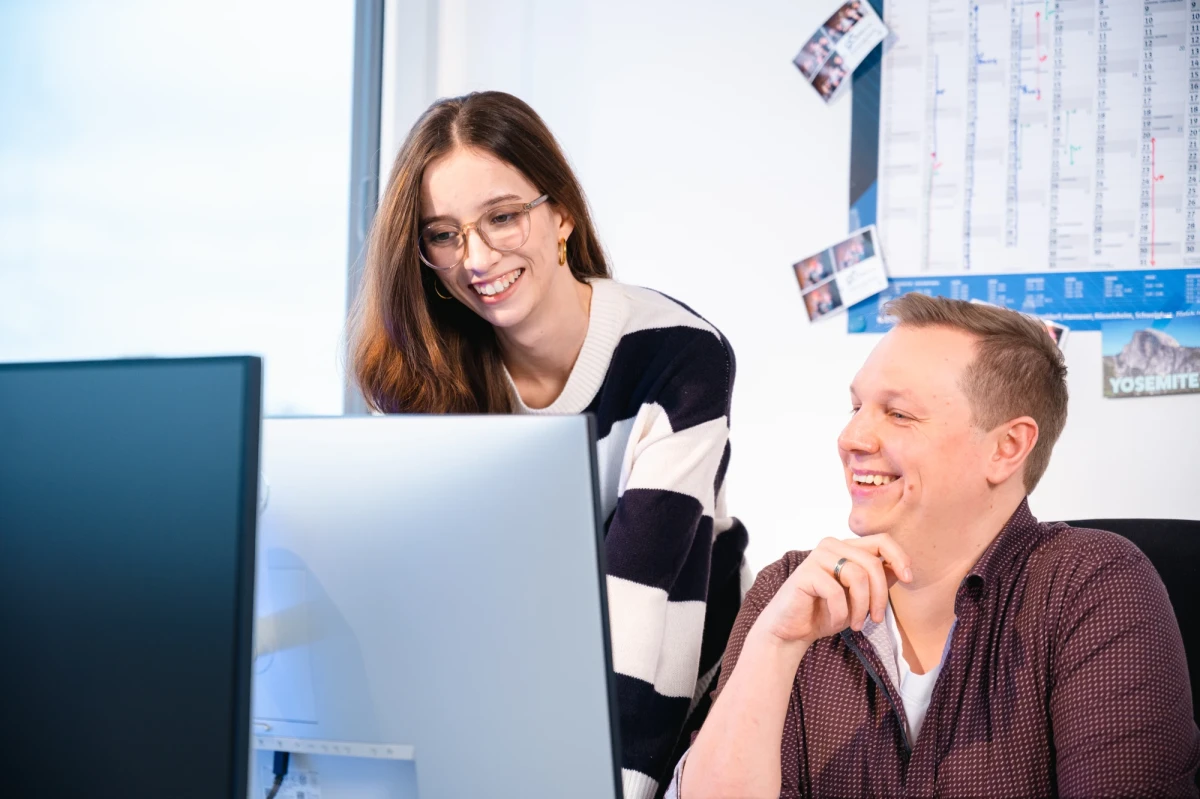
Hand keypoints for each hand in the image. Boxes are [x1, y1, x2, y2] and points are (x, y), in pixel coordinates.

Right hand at [755, 534, 912, 646]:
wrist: (792, 630)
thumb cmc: (825, 612)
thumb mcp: (859, 597)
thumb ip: (876, 580)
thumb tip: (900, 569)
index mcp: (846, 548)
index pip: (881, 540)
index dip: (899, 557)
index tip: (908, 579)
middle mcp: (832, 546)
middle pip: (873, 562)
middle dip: (880, 595)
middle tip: (877, 619)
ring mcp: (817, 557)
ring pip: (858, 576)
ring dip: (862, 607)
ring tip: (856, 624)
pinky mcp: (806, 573)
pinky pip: (837, 592)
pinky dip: (842, 612)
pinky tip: (837, 621)